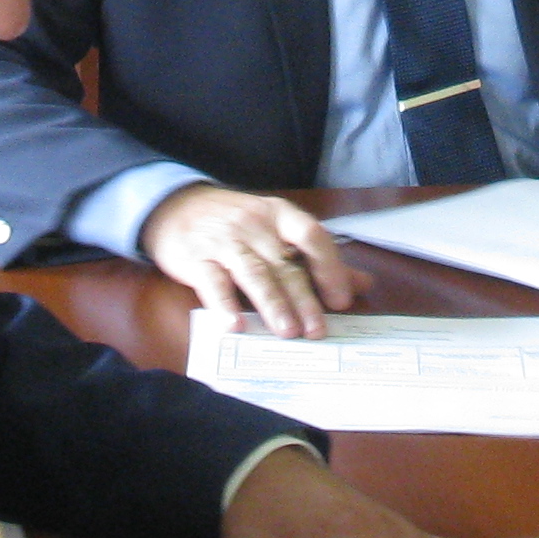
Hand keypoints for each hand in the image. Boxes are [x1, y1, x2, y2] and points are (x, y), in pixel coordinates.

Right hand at [143, 183, 365, 336]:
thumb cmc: (236, 223)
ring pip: (253, 273)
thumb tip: (364, 284)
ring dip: (272, 303)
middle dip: (304, 299)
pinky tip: (235, 325)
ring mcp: (224, 242)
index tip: (341, 299)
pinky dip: (224, 304)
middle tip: (317, 330)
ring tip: (288, 331)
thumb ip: (318, 258)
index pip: (311, 236)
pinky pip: (212, 282)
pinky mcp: (196, 259)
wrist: (174, 206)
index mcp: (279, 215)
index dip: (329, 267)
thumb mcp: (276, 230)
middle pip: (285, 264)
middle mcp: (254, 226)